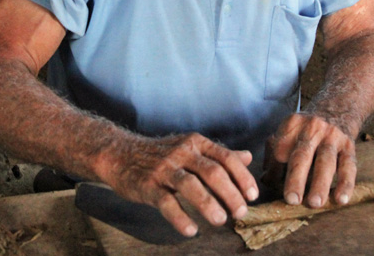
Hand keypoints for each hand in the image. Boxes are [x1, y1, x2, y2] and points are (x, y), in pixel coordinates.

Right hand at [100, 133, 258, 236]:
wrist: (120, 153)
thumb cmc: (161, 154)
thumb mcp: (191, 148)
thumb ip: (219, 154)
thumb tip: (248, 158)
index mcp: (196, 143)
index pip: (226, 158)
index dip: (242, 177)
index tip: (252, 195)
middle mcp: (182, 153)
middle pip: (212, 172)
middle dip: (230, 194)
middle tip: (240, 212)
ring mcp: (164, 169)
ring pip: (190, 185)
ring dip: (208, 204)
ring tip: (220, 220)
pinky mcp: (148, 185)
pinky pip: (166, 202)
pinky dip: (179, 217)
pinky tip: (190, 230)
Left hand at [264, 113, 356, 208]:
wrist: (338, 106)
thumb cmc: (307, 128)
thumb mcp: (289, 130)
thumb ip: (274, 153)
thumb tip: (265, 180)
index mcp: (292, 124)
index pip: (280, 149)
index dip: (274, 170)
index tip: (272, 187)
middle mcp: (312, 128)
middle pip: (302, 154)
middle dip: (296, 178)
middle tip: (291, 200)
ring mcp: (332, 136)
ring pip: (326, 161)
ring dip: (320, 183)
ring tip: (315, 203)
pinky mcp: (349, 145)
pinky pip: (348, 165)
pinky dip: (346, 183)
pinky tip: (341, 199)